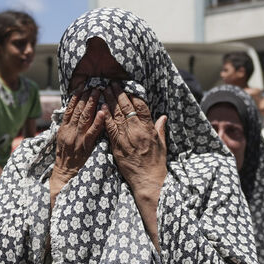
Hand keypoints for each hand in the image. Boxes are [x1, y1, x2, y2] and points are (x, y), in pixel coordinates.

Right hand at [51, 90, 107, 192]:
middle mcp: (69, 131)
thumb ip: (68, 128)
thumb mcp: (63, 141)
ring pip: (84, 117)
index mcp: (63, 129)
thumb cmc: (65, 158)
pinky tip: (102, 112)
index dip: (76, 97)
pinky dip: (97, 121)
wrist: (64, 174)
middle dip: (86, 97)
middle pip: (78, 110)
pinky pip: (92, 132)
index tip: (82, 87)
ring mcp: (77, 138)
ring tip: (98, 92)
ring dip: (91, 103)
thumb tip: (72, 115)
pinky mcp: (85, 146)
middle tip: (94, 85)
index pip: (70, 110)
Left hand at [103, 86, 166, 200]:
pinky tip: (101, 107)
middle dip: (119, 93)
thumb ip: (160, 129)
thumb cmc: (156, 164)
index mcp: (148, 129)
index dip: (134, 95)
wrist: (147, 180)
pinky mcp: (117, 146)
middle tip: (113, 83)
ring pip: (116, 115)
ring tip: (105, 90)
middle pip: (126, 108)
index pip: (141, 107)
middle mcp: (137, 131)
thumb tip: (163, 117)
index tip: (128, 86)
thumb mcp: (162, 145)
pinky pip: (109, 128)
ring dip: (110, 101)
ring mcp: (126, 138)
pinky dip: (105, 117)